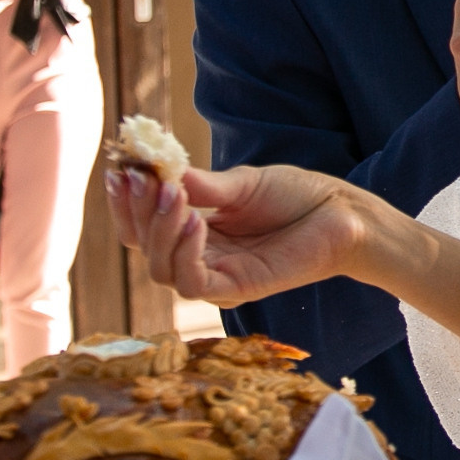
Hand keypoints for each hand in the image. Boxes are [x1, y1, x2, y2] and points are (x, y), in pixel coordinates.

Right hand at [106, 161, 372, 307]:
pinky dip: (185, 254)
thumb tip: (156, 170)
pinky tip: (195, 222)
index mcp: (195, 230)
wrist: (341, 212)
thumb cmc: (296, 195)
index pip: (143, 226)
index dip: (126, 202)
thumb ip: (200, 185)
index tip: (119, 169)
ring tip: (173, 194)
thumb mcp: (241, 184)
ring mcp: (216, 277)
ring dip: (159, 230)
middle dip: (137, 211)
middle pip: (144, 248)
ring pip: (161, 268)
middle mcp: (199, 257)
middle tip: (144, 178)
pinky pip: (193, 283)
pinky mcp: (236, 290)